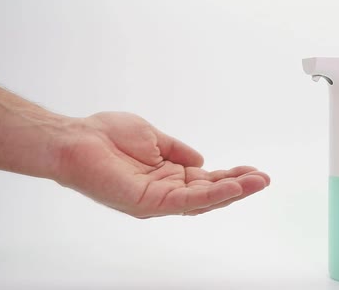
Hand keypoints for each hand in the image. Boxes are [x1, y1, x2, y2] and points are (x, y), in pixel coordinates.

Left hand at [54, 112, 269, 217]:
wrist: (75, 140)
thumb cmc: (105, 137)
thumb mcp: (154, 138)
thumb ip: (178, 151)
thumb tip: (201, 161)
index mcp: (167, 177)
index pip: (205, 181)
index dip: (230, 176)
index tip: (253, 170)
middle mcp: (164, 192)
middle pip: (209, 194)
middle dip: (238, 186)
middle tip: (264, 179)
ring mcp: (157, 199)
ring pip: (202, 201)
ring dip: (232, 192)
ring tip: (257, 182)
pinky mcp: (148, 202)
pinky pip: (185, 201)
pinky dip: (210, 195)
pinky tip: (231, 187)